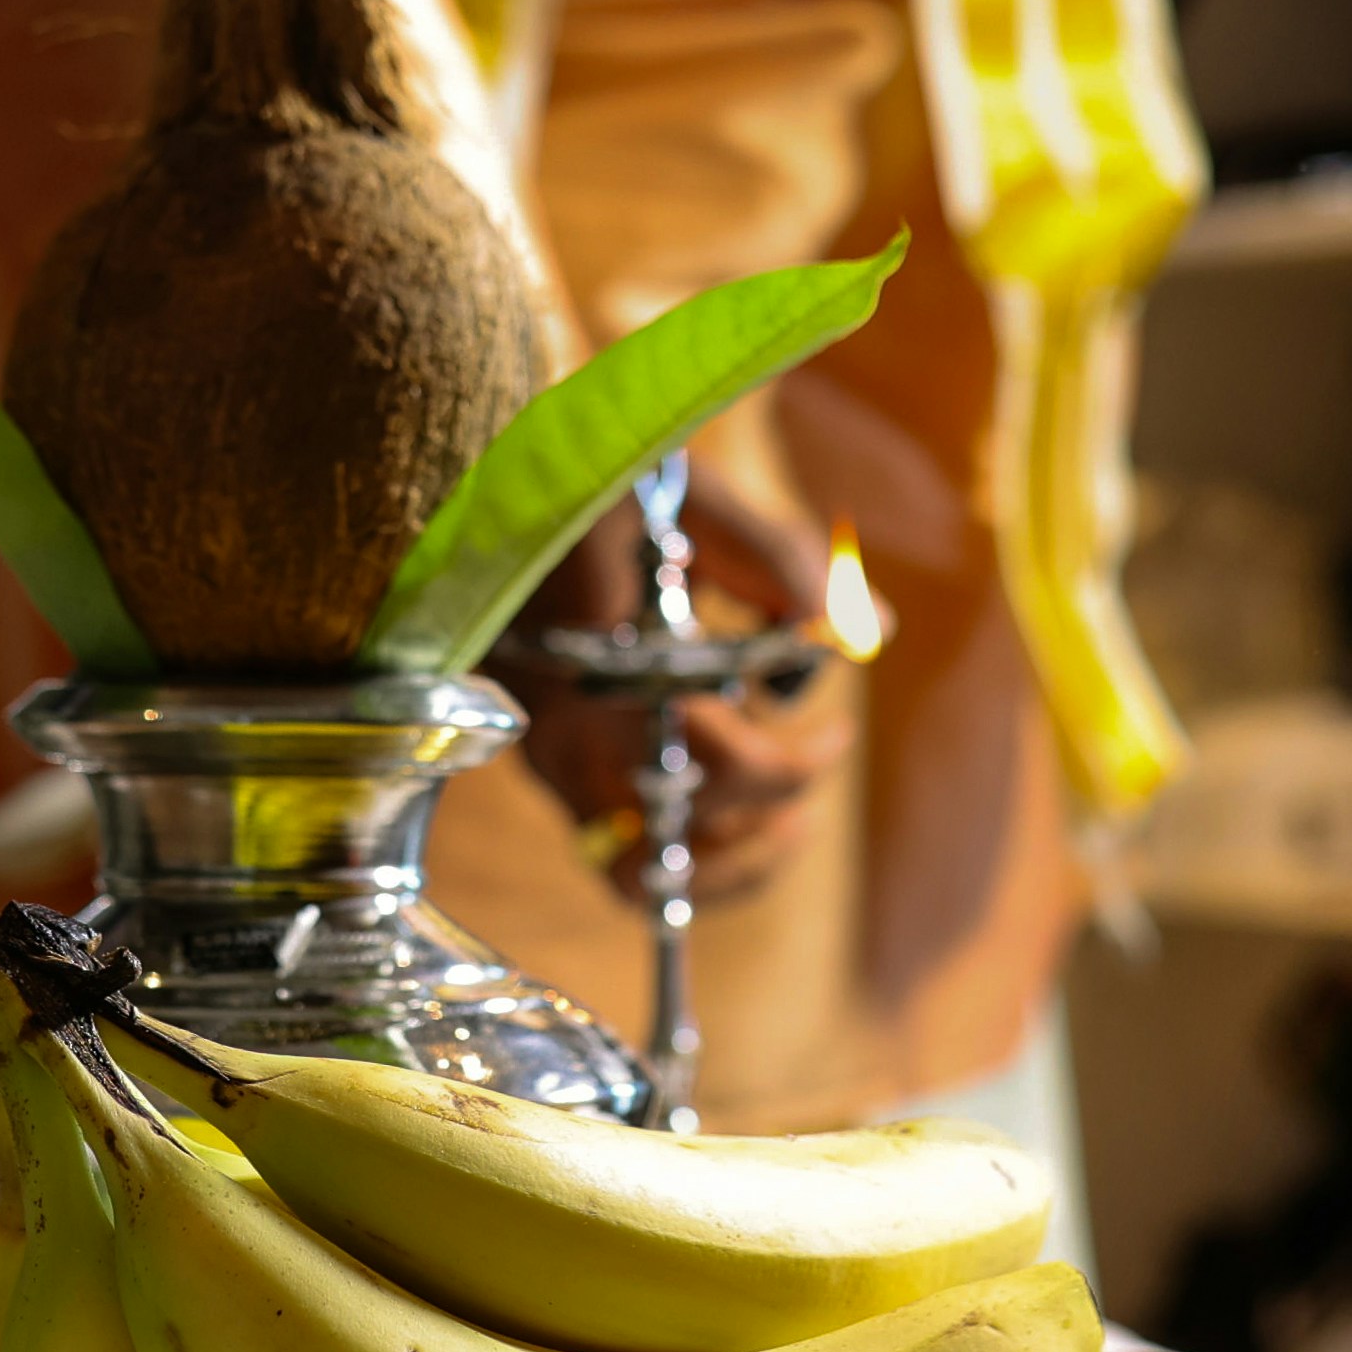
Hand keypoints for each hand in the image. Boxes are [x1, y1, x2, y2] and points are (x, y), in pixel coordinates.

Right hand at [488, 469, 856, 905]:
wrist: (481, 483)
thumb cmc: (593, 480)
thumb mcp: (695, 501)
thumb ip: (781, 562)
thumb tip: (870, 627)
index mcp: (611, 664)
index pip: (726, 767)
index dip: (799, 767)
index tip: (835, 733)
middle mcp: (567, 730)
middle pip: (685, 832)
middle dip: (766, 815)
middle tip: (810, 766)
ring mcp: (543, 757)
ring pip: (636, 871)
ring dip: (720, 858)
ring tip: (777, 824)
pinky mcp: (535, 765)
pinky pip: (605, 850)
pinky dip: (671, 850)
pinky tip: (716, 816)